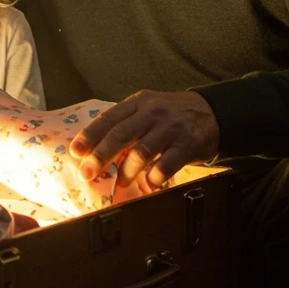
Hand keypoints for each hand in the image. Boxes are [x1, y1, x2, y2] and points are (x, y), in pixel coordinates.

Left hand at [68, 89, 219, 196]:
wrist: (213, 111)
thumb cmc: (171, 114)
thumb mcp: (147, 107)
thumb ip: (126, 123)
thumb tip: (95, 148)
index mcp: (138, 102)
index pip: (108, 118)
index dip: (90, 135)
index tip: (75, 151)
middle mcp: (152, 113)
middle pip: (120, 135)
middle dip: (100, 156)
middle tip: (87, 173)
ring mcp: (170, 128)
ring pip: (141, 151)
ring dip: (126, 171)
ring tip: (120, 182)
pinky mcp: (187, 145)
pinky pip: (165, 165)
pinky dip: (153, 179)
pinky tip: (148, 185)